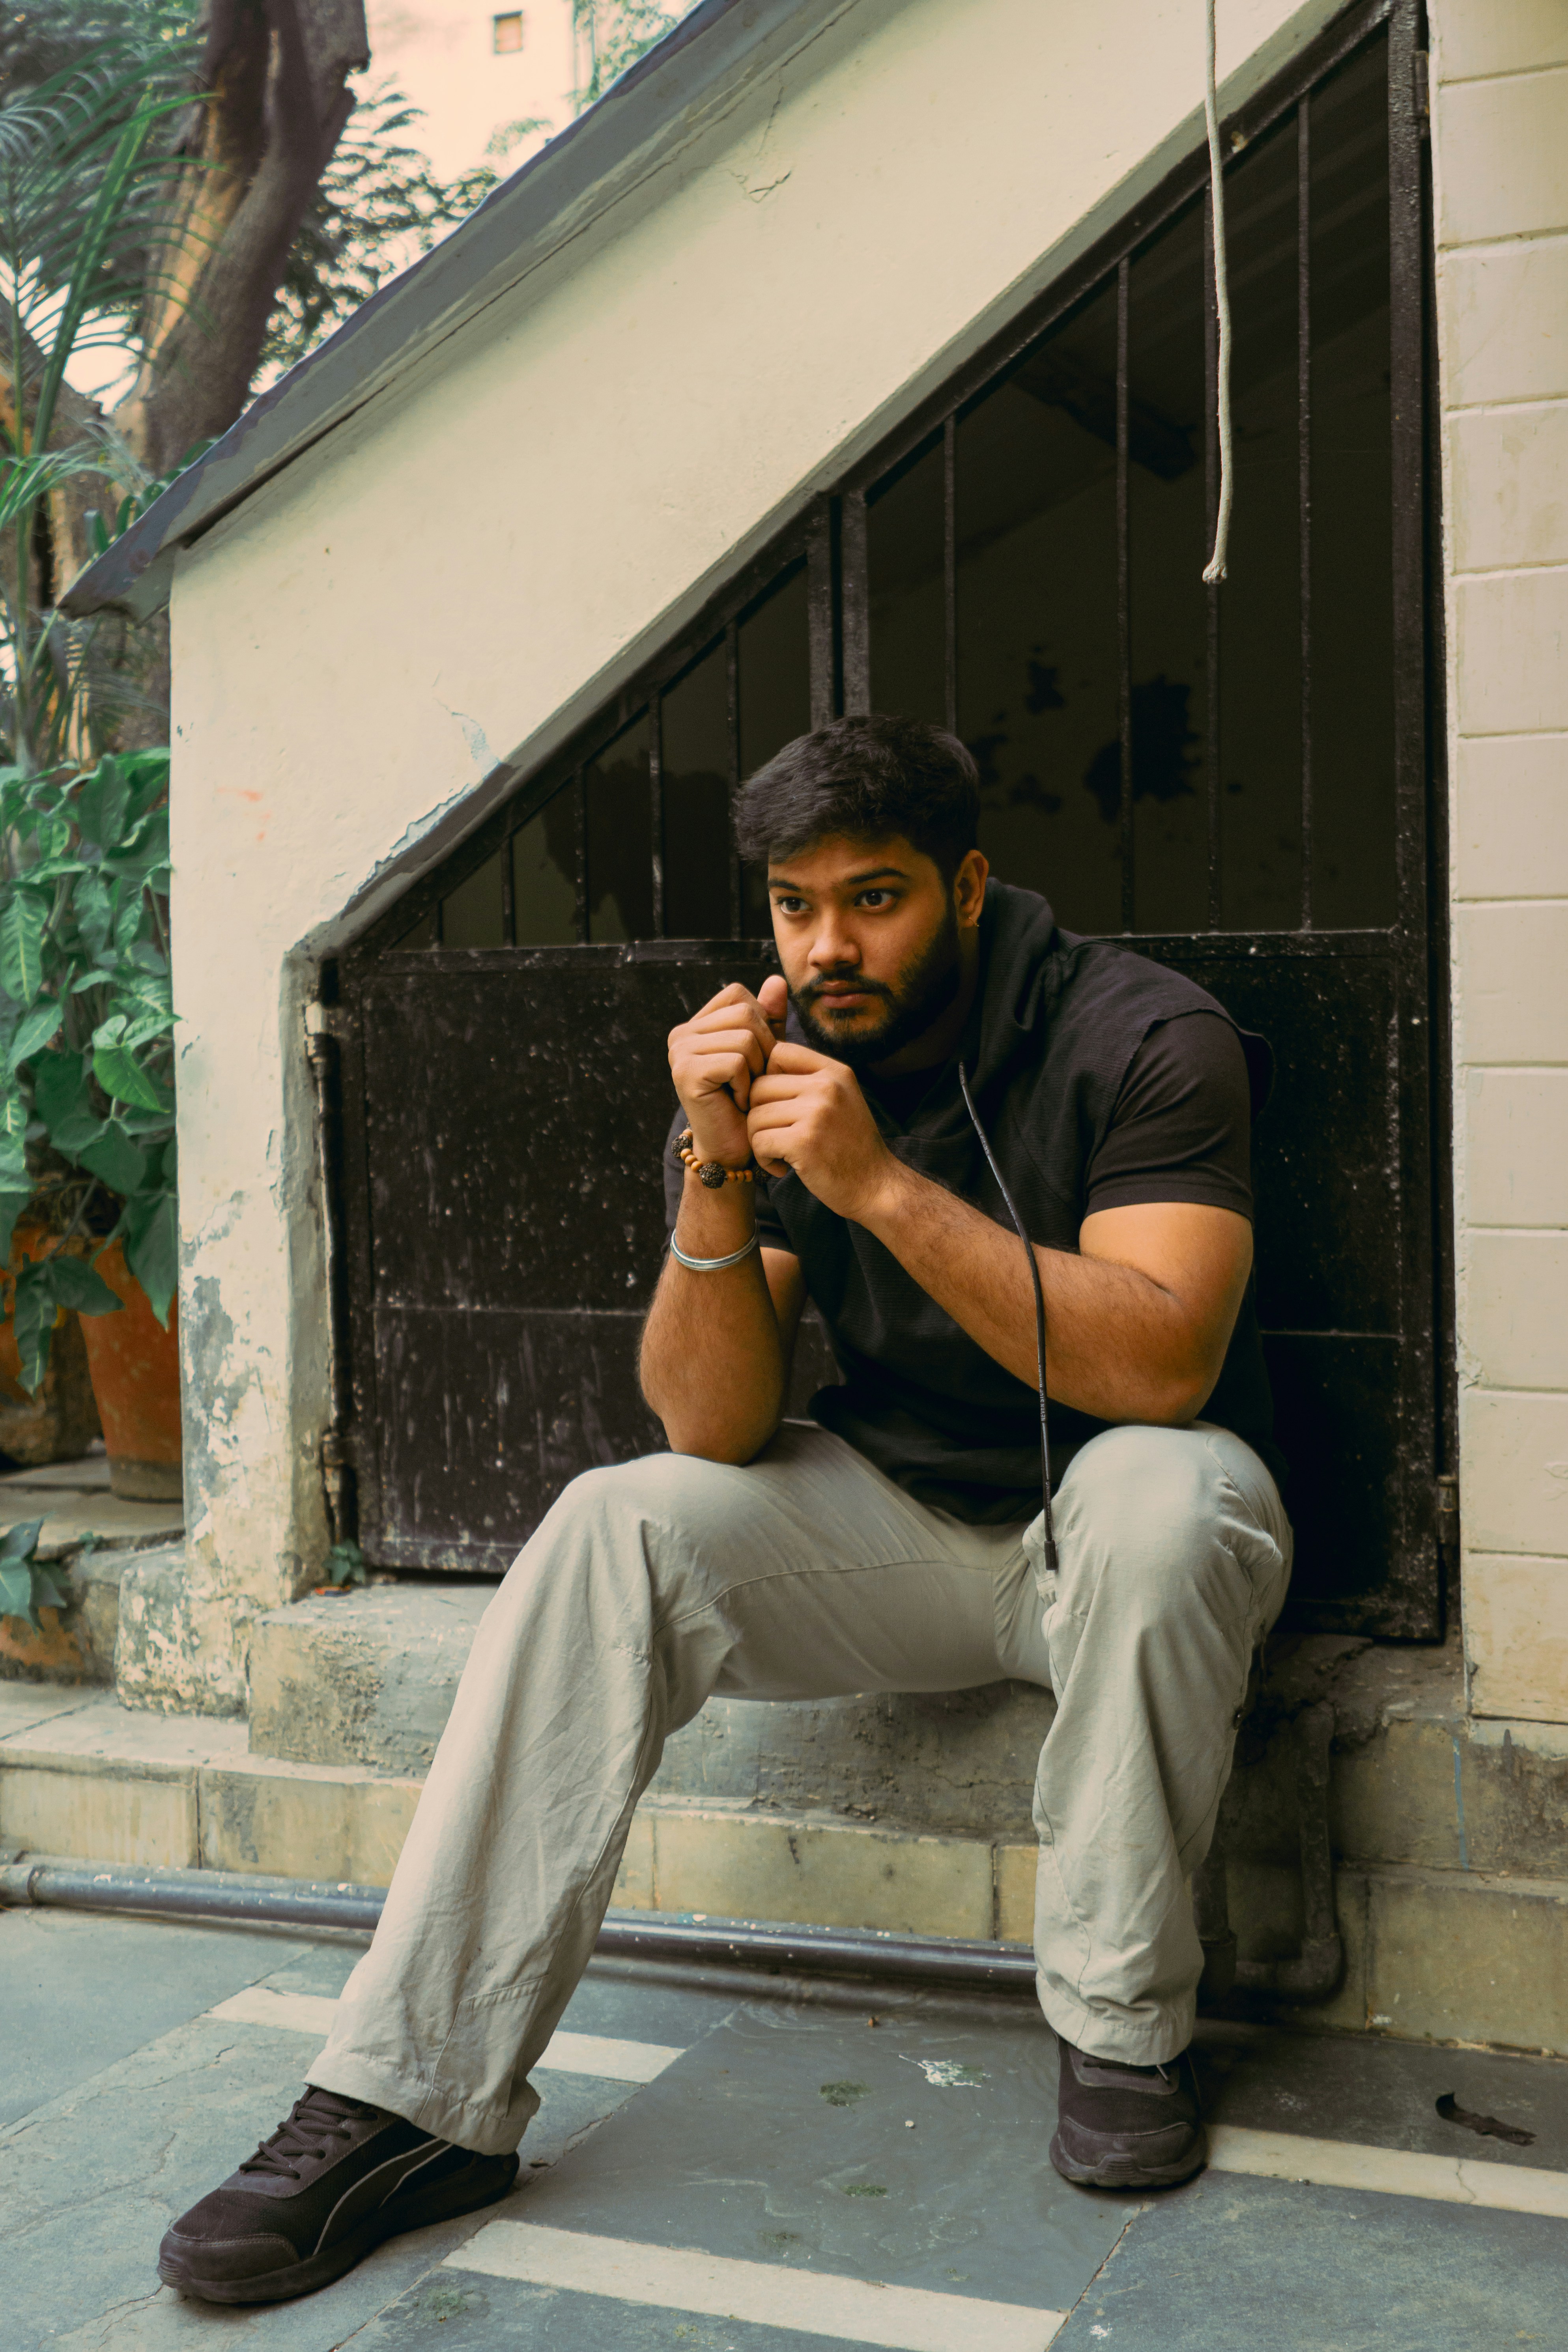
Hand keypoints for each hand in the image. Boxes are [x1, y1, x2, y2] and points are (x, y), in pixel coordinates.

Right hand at [668, 978, 788, 1167]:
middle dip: (763, 1048)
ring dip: (757, 1069)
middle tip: (752, 1080)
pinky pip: (736, 1060)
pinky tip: (737, 1102)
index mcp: (696, 1024)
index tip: (754, 1060)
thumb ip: (769, 1017)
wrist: (734, 1149)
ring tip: (745, 1091)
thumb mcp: (765, 1052)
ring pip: (745, 1036)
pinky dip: (746, 1084)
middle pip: (745, 1013)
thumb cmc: (750, 1101)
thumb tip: (777, 980)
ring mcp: (679, 1052)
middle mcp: (681, 1034)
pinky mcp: (685, 1073)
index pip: (738, 994)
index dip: (761, 1024)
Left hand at [746, 1040, 897, 1221]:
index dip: (766, 1077)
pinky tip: (781, 1168)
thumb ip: (809, 1080)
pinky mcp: (804, 1142)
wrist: (876, 1187)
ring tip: (780, 1154)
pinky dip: (763, 1159)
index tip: (775, 1105)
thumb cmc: (850, 1146)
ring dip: (759, 1140)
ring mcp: (817, 1113)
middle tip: (775, 1137)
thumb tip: (760, 1066)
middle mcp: (828, 1086)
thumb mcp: (841, 1100)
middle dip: (758, 1115)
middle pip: (759, 1086)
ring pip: (755, 1116)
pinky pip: (759, 1141)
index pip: (778, 1052)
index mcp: (835, 1072)